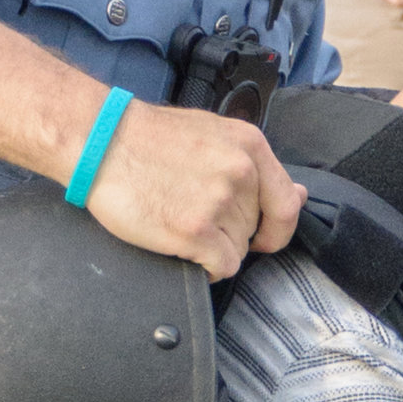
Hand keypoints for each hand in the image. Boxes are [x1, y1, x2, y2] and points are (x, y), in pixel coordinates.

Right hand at [83, 99, 303, 275]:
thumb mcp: (213, 134)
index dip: (275, 228)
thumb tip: (300, 194)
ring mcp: (219, 202)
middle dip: (229, 233)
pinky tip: (182, 248)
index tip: (261, 236)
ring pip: (237, 250)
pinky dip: (205, 267)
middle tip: (193, 217)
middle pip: (254, 229)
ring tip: (180, 224)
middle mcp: (241, 173)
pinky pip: (220, 267)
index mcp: (250, 147)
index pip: (287, 203)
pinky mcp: (195, 231)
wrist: (102, 141)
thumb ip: (255, 166)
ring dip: (213, 248)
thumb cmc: (149, 138)